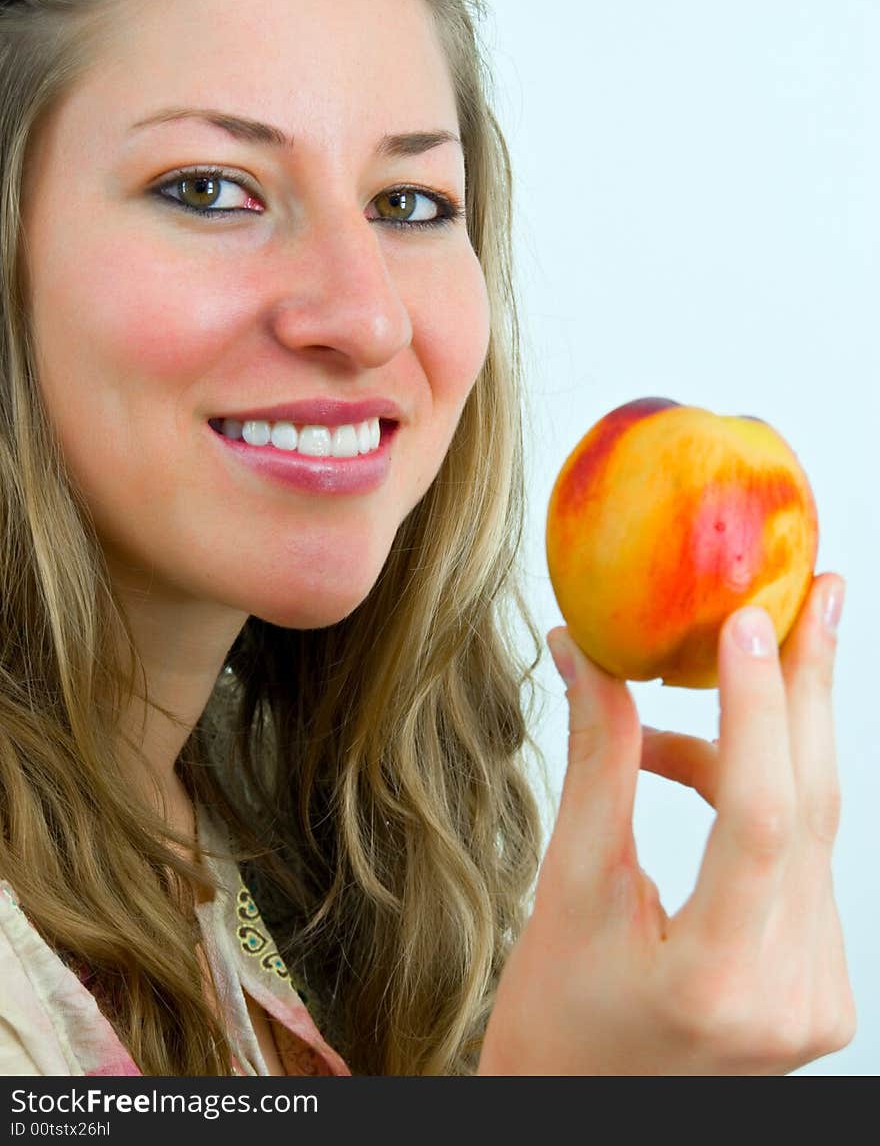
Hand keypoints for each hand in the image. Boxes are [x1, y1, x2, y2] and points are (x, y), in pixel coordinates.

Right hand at [476, 574, 855, 1074]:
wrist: (579, 1120)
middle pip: (814, 805)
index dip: (758, 706)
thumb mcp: (566, 890)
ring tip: (699, 678)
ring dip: (761, 741)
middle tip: (815, 589)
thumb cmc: (555, 1026)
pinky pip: (803, 859)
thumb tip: (590, 653)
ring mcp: (821, 995)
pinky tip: (700, 768)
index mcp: (720, 979)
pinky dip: (761, 799)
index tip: (746, 618)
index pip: (762, 818)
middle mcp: (794, 991)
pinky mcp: (825, 986)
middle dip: (810, 686)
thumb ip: (597, 764)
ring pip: (811, 824)